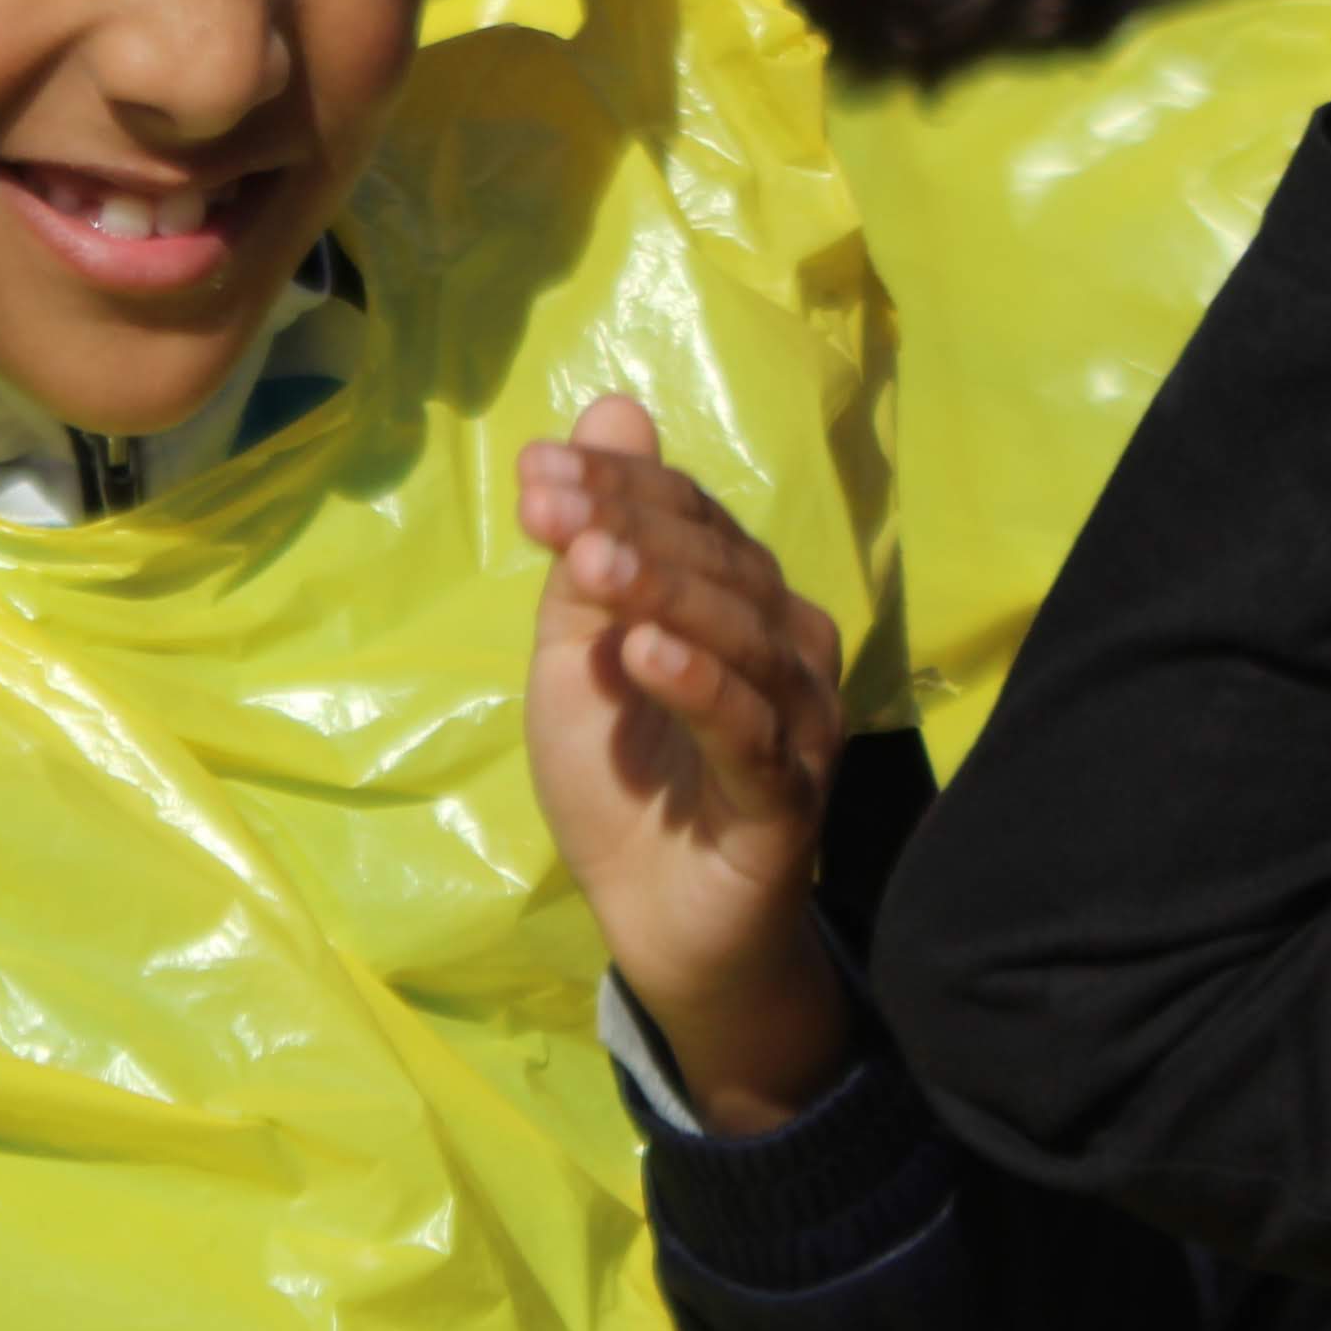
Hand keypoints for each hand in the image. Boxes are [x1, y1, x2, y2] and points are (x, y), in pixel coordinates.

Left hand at [520, 395, 849, 1133]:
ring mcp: (799, 721)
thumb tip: (612, 410)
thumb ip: (594, 543)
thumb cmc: (624, 779)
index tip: (531, 469)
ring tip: (591, 563)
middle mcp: (787, 645)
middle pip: (719, 564)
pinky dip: (701, 686)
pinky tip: (646, 653)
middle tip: (547, 506)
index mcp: (741, 599)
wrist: (655, 919)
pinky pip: (751, 731)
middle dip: (629, 525)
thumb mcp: (579, 652)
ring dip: (664, 592)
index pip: (689, 517)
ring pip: (741, 637)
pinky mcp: (789, 798)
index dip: (617, 487)